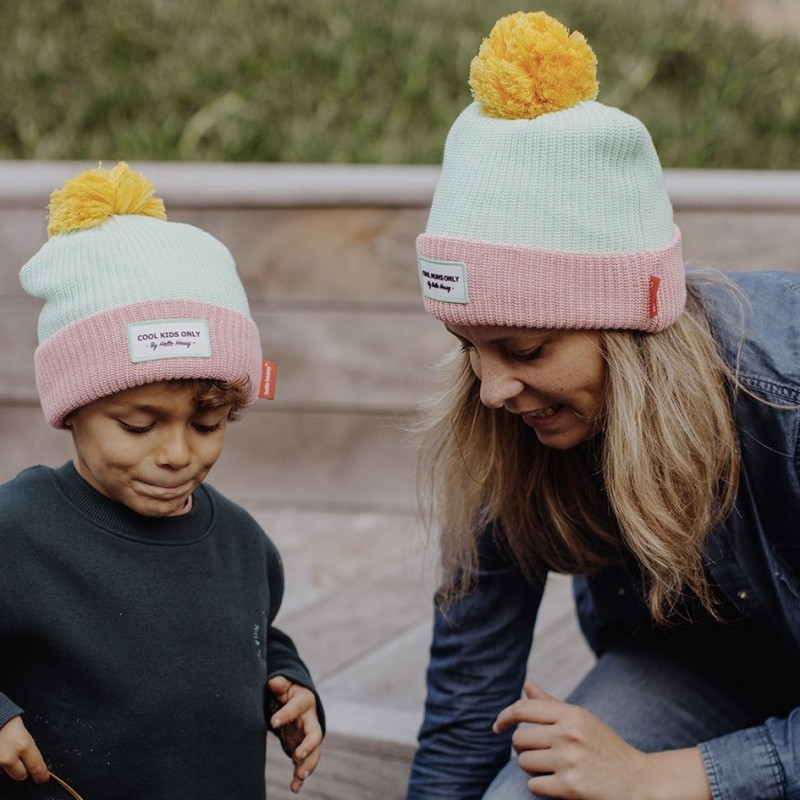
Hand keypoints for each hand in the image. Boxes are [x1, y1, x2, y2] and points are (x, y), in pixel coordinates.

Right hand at [0, 716, 48, 783]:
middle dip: (22, 769)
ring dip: (8, 767)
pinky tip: (0, 753)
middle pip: (22, 775)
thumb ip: (29, 750)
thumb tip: (36, 766)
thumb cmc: (9, 724)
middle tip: (20, 758)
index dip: (41, 775)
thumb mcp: (25, 735)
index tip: (43, 778)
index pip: (37, 767)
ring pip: (7, 773)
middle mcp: (9, 757)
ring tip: (7, 751)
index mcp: (24, 745)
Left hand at [268, 676, 322, 793]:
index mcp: (304, 702)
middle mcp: (310, 720)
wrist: (300, 702)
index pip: (296, 707)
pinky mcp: (305, 748)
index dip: (286, 714)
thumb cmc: (289, 693)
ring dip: (308, 764)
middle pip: (315, 734)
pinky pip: (306, 763)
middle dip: (308, 746)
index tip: (273, 722)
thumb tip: (273, 683)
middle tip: (297, 756)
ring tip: (299, 776)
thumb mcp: (286, 686)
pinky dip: (300, 776)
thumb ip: (280, 685)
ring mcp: (309, 736)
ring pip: (314, 752)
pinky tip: (294, 787)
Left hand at [493, 680, 710, 799]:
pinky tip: (559, 785)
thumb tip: (526, 684)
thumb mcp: (582, 720)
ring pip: (524, 763)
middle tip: (540, 755)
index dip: (504, 717)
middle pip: (519, 739)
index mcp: (571, 714)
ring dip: (533, 769)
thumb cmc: (605, 749)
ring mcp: (569, 760)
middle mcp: (568, 734)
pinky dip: (541, 787)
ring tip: (553, 769)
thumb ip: (551, 704)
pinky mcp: (570, 787)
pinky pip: (534, 786)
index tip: (497, 727)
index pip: (522, 709)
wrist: (638, 783)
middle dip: (524, 749)